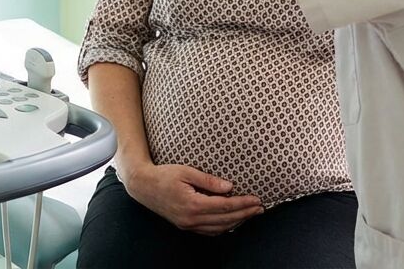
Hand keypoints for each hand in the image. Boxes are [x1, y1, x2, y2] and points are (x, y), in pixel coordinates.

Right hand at [122, 163, 263, 235]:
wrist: (143, 186)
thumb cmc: (164, 174)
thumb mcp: (186, 171)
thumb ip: (208, 180)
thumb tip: (229, 188)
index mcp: (192, 204)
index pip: (225, 206)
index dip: (243, 204)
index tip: (257, 200)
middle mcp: (191, 218)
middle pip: (225, 219)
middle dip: (245, 214)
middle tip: (260, 208)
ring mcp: (187, 224)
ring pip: (218, 228)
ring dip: (236, 222)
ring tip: (250, 214)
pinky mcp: (185, 225)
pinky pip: (208, 231)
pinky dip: (223, 227)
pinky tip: (232, 221)